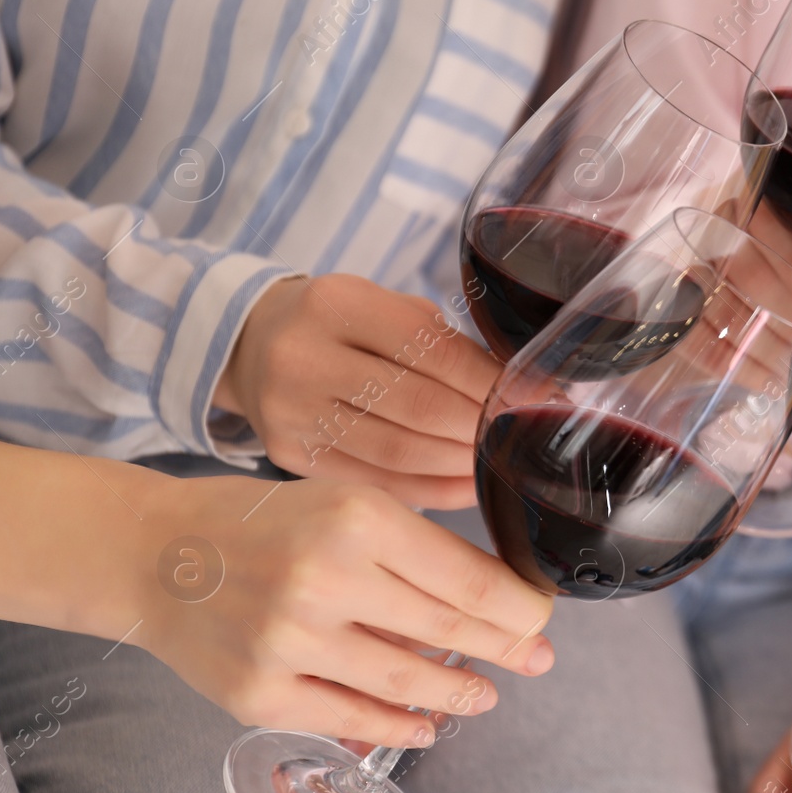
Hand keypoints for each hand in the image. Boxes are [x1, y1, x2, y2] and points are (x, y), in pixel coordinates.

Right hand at [134, 473, 555, 747]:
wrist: (158, 555)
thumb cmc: (266, 524)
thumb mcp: (346, 505)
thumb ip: (414, 549)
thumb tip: (499, 601)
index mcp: (357, 518)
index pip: (467, 578)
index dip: (518, 607)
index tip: (541, 617)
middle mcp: (325, 578)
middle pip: (447, 630)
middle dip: (506, 649)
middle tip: (538, 658)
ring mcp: (289, 641)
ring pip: (406, 682)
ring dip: (458, 693)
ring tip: (487, 694)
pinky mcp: (258, 693)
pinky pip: (349, 719)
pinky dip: (397, 724)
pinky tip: (426, 723)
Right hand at [216, 274, 499, 509]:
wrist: (253, 344)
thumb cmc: (344, 325)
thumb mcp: (388, 309)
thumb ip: (446, 345)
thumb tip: (524, 389)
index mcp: (337, 303)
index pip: (433, 351)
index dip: (492, 382)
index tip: (538, 398)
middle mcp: (305, 356)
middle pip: (418, 406)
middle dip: (480, 427)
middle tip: (523, 439)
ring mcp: (292, 411)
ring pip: (398, 452)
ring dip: (460, 463)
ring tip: (499, 464)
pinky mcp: (288, 455)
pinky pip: (375, 481)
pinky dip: (430, 489)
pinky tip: (465, 486)